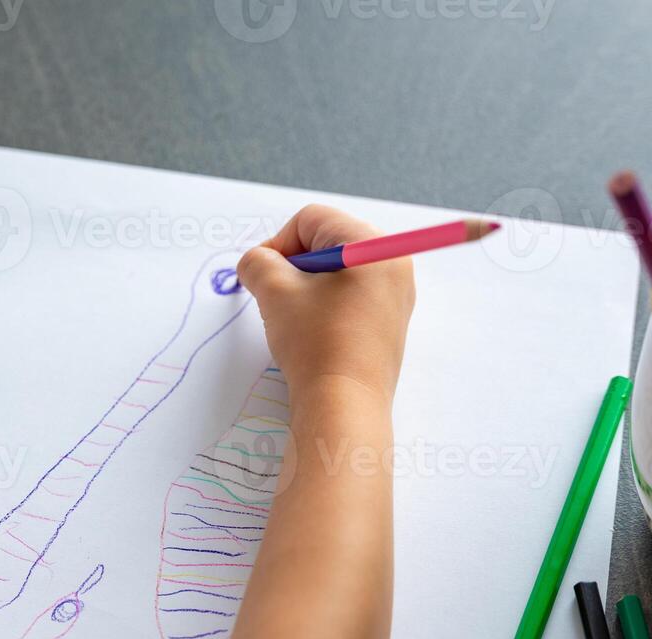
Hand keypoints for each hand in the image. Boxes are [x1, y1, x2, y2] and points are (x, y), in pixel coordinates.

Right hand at [237, 205, 415, 400]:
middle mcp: (392, 262)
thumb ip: (257, 263)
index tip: (263, 277)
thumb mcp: (275, 293)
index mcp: (370, 244)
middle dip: (294, 266)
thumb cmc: (315, 343)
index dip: (278, 244)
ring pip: (339, 271)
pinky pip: (352, 296)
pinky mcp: (390, 322)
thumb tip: (256, 262)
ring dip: (309, 287)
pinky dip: (327, 305)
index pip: (311, 220)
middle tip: (278, 298)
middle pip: (328, 242)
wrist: (344, 405)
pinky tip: (314, 332)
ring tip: (296, 319)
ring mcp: (396, 294)